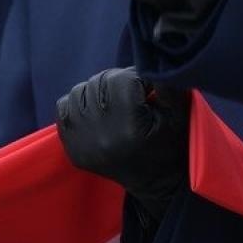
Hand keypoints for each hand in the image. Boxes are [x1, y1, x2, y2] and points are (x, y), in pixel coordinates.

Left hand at [56, 68, 189, 218]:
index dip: (136, 77)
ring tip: (114, 104)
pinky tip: (97, 114)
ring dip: (96, 92)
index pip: (120, 79)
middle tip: (131, 95)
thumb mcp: (179, 113)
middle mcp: (101, 138)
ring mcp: (83, 145)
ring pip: (78, 92)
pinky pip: (64, 108)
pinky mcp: (72, 150)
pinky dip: (78, 105)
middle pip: (97, 82)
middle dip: (115, 83)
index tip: (146, 89)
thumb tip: (152, 60)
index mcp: (128, 129)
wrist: (157, 182)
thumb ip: (168, 84)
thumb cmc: (171, 142)